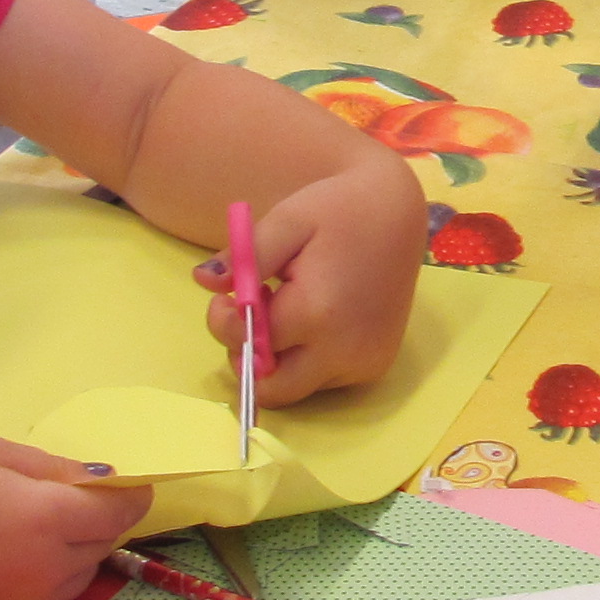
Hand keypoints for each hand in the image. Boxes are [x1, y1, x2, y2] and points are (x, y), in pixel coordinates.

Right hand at [0, 440, 148, 599]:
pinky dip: (49, 573)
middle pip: (103, 544)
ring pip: (80, 574)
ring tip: (34, 521)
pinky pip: (49, 595)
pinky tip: (11, 551)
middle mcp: (47, 569)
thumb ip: (54, 469)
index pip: (120, 513)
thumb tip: (102, 481)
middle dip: (99, 520)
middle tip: (66, 494)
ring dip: (77, 549)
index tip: (126, 483)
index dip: (131, 495)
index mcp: (48, 520)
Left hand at [192, 165, 422, 403]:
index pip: (249, 345)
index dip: (225, 324)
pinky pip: (324, 380)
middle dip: (248, 358)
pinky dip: (306, 359)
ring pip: (296, 388)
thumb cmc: (337, 210)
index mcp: (317, 312)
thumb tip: (202, 280)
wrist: (397, 212)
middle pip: (271, 389)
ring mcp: (364, 362)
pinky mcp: (375, 366)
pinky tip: (315, 318)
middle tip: (251, 317)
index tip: (226, 298)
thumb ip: (244, 255)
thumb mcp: (286, 221)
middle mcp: (344, 348)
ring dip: (277, 359)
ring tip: (288, 307)